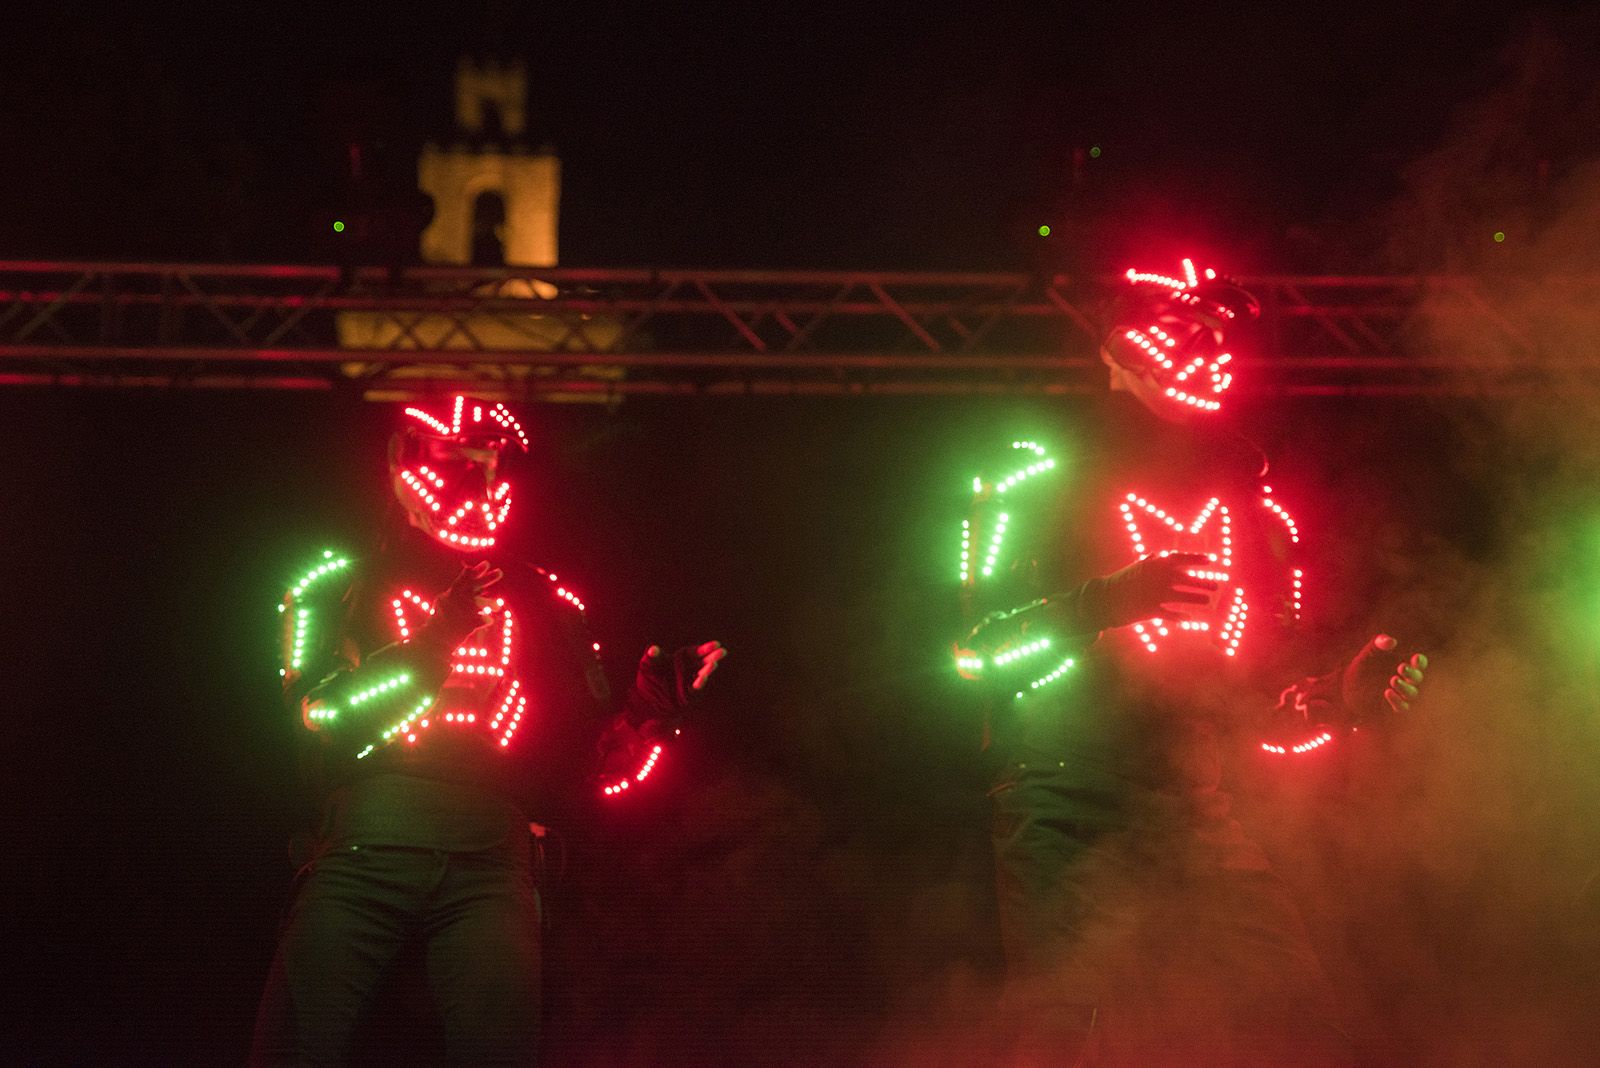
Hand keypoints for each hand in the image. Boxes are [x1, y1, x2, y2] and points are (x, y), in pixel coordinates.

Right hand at [431, 561, 502, 645]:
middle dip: (486, 579)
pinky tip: (490, 620)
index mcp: (449, 595)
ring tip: (498, 606)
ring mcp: (459, 613)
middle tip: (500, 572)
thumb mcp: (447, 604)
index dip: (475, 572)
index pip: (464, 580)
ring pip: (476, 603)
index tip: (486, 563)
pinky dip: (485, 620)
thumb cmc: (440, 621)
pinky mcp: (464, 626)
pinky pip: (479, 621)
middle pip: (472, 587)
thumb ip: (462, 595)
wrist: (431, 641)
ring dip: (488, 602)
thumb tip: (481, 587)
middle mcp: (453, 601)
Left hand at [627, 640, 727, 720]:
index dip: (706, 648)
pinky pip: (695, 689)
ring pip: (702, 675)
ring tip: (713, 664)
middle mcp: (688, 670)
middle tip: (722, 652)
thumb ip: (651, 657)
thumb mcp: (647, 666)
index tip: (716, 644)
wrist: (646, 700)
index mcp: (682, 659)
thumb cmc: (649, 679)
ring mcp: (689, 682)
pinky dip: (699, 684)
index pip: (696, 652)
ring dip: (707, 670)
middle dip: (712, 657)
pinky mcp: (687, 695)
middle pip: (703, 662)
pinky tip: (703, 678)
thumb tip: (652, 649)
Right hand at [1078, 552, 1218, 630]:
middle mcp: (1158, 577)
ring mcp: (1156, 594)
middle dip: (1203, 583)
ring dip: (1197, 598)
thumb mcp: (1137, 566)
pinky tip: (1189, 619)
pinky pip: (1171, 614)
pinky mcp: (1152, 610)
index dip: (1196, 559)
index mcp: (1155, 564)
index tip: (1210, 561)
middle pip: (1187, 579)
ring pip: (1183, 597)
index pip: (1181, 558)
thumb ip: (1151, 561)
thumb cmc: (1122, 580)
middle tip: (1215, 586)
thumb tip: (1162, 555)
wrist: (1105, 597)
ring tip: (1206, 600)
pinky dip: (1181, 616)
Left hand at [1341, 633, 1427, 719]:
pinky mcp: (1393, 708)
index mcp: (1404, 667)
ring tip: (1393, 679)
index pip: (1419, 664)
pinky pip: (1403, 708)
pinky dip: (1398, 701)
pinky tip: (1388, 692)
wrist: (1345, 690)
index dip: (1420, 662)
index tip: (1415, 659)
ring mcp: (1401, 696)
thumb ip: (1377, 645)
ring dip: (1406, 687)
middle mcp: (1406, 681)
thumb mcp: (1366, 655)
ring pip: (1413, 694)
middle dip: (1412, 673)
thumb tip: (1391, 641)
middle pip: (1418, 678)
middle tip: (1401, 667)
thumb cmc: (1361, 669)